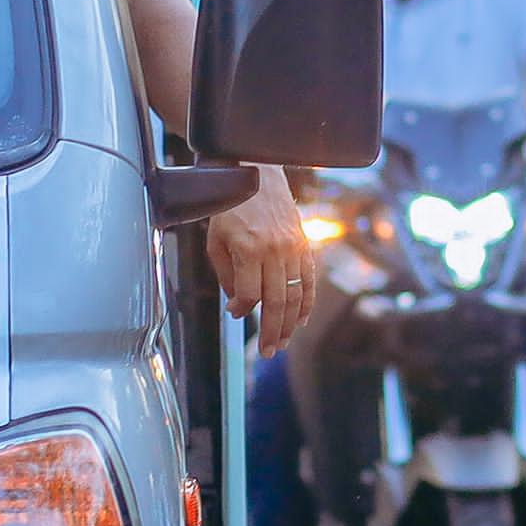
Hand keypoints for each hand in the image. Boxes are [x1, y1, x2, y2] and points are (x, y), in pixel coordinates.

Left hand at [206, 169, 316, 349]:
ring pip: (295, 296)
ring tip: (284, 343)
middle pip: (276, 302)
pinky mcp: (304, 245)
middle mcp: (275, 250)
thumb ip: (226, 275)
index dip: (241, 309)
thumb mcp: (216, 240)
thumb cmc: (230, 208)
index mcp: (249, 249)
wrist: (257, 174)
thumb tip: (238, 305)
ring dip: (291, 324)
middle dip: (272, 332)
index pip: (247, 295)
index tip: (236, 313)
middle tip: (269, 351)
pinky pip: (309, 280)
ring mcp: (293, 248)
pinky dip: (307, 303)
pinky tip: (302, 319)